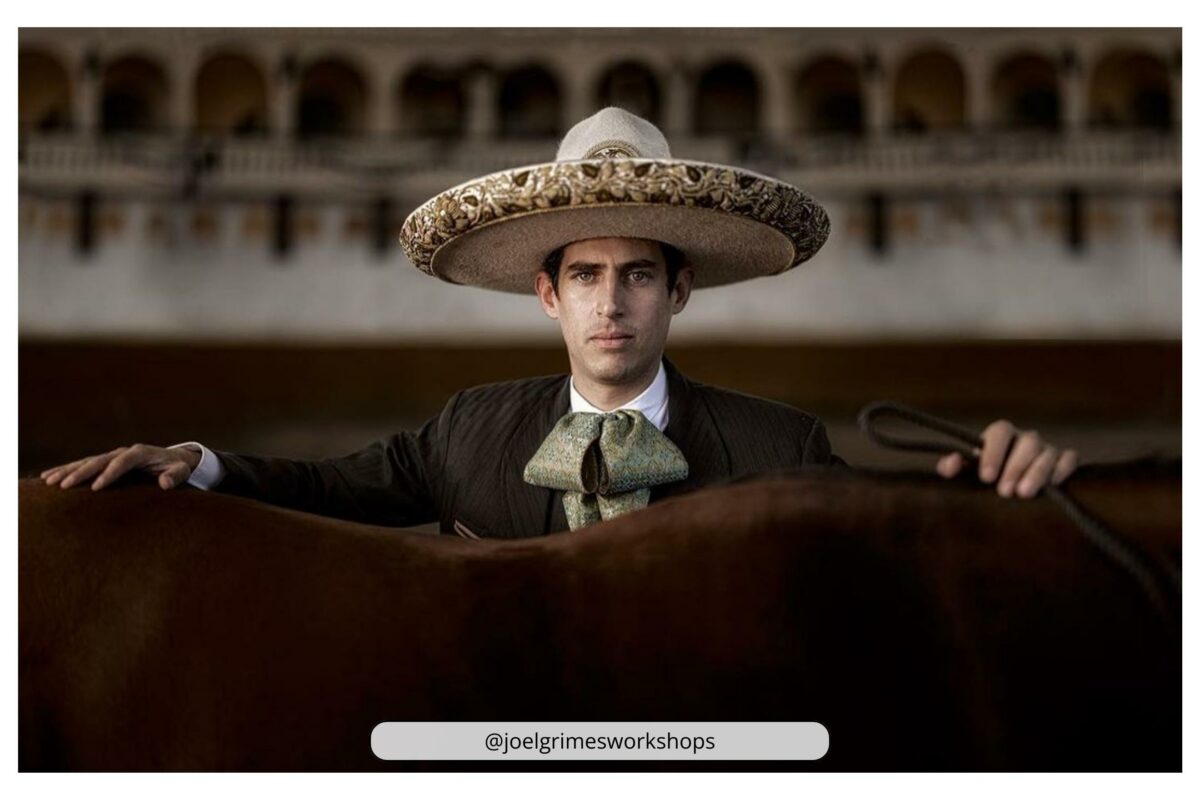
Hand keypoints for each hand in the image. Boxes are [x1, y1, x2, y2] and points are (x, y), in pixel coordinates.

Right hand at [40, 444, 201, 491]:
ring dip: (67, 471)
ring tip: (48, 481)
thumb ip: (176, 476)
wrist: (172, 459)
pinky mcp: (105, 462)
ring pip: (86, 462)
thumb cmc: (177, 468)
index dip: (109, 474)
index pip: (122, 462)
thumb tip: (165, 483)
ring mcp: (112, 456)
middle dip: (80, 473)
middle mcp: (122, 452)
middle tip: (64, 485)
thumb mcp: (182, 471)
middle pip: (98, 460)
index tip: (96, 487)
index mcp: (140, 453)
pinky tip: (47, 477)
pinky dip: (66, 470)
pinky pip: (83, 465)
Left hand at [935, 419, 1077, 498]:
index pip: (999, 432)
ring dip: (1036, 473)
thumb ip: (953, 467)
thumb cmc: (985, 479)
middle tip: (1004, 492)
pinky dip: (1062, 469)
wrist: (1010, 491)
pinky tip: (1053, 485)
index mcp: (1001, 435)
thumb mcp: (966, 473)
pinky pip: (1069, 458)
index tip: (986, 477)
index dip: (993, 453)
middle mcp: (1025, 438)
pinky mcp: (1065, 460)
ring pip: (1047, 452)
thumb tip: (952, 464)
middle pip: (1026, 442)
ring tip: (1024, 494)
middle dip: (1015, 467)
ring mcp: (1047, 448)